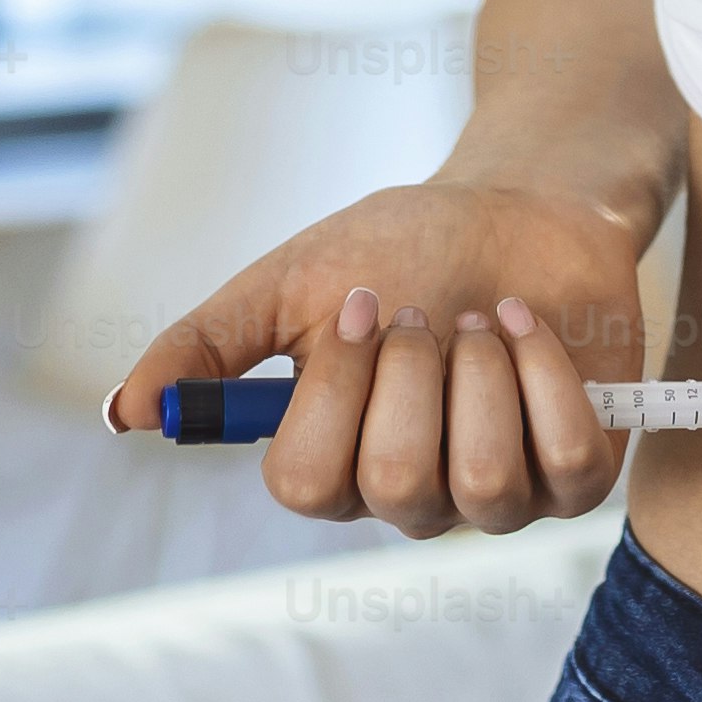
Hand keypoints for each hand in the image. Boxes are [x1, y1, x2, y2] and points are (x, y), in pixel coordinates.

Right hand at [109, 179, 657, 537]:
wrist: (516, 203)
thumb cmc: (399, 246)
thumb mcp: (290, 282)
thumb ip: (205, 345)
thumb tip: (126, 412)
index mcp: (330, 461)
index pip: (305, 482)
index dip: (335, 392)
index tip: (362, 305)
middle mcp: (409, 498)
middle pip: (394, 484)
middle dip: (413, 370)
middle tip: (427, 308)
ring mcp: (497, 498)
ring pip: (483, 482)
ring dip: (482, 369)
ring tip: (478, 316)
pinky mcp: (575, 476)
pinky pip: (568, 461)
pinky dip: (547, 373)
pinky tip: (524, 323)